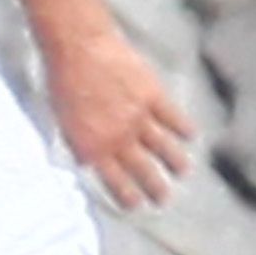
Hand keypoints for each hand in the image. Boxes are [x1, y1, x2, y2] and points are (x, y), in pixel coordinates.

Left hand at [46, 27, 193, 209]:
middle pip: (142, 170)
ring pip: (163, 148)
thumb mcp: (64, 123)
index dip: (127, 195)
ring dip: (175, 163)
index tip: (136, 206)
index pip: (114, 181)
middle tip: (163, 199)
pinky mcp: (152, 95)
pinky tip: (191, 137)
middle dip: (155, 188)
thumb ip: (80, 145)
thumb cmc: (64, 82)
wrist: (79, 48)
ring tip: (183, 173)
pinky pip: (172, 118)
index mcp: (94, 148)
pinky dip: (183, 129)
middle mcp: (118, 138)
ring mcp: (137, 117)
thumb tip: (87, 162)